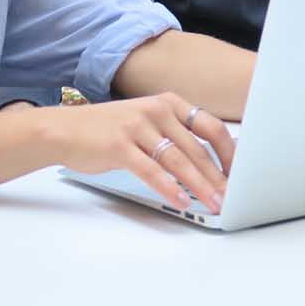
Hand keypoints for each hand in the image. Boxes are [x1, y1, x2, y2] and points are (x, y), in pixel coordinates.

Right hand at [55, 93, 234, 212]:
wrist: (65, 130)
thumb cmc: (108, 131)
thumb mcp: (146, 122)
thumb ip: (174, 135)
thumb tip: (208, 163)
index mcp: (168, 102)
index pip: (210, 126)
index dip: (229, 152)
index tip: (239, 174)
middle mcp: (156, 110)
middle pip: (197, 147)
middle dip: (218, 176)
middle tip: (232, 197)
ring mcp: (138, 126)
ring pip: (178, 160)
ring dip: (200, 186)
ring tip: (213, 203)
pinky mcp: (120, 146)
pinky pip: (152, 171)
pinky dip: (169, 188)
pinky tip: (182, 201)